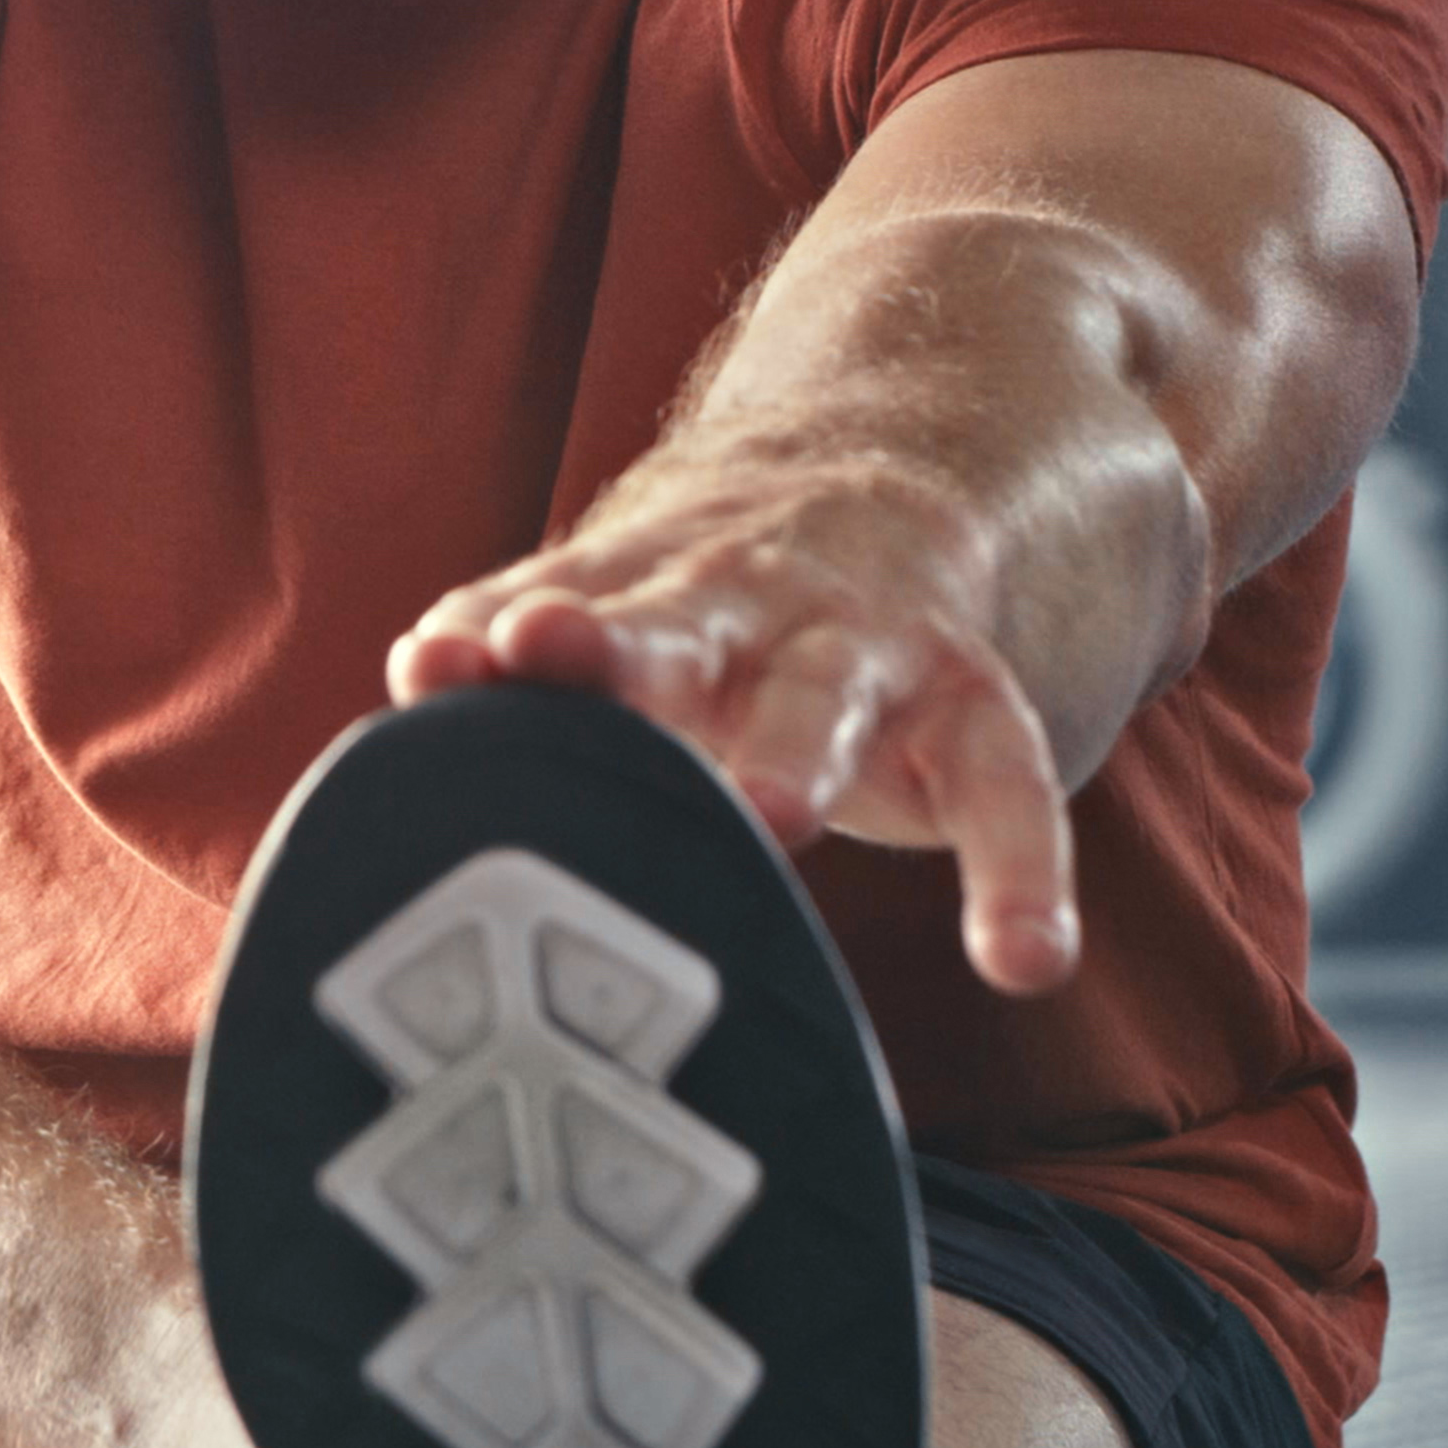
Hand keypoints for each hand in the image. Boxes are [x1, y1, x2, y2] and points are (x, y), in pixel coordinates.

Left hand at [392, 443, 1092, 991]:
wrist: (888, 483)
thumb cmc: (703, 600)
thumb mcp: (612, 602)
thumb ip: (509, 636)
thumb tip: (419, 674)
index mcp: (641, 596)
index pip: (560, 610)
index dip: (497, 639)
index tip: (437, 671)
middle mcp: (748, 608)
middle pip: (678, 627)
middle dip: (621, 654)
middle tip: (564, 670)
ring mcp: (866, 651)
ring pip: (830, 694)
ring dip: (797, 749)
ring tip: (773, 816)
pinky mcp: (973, 707)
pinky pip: (1006, 787)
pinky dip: (1022, 874)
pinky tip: (1028, 964)